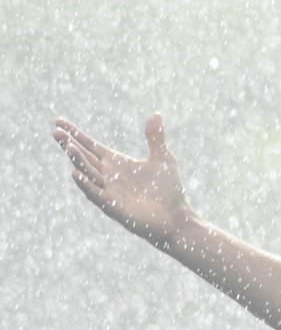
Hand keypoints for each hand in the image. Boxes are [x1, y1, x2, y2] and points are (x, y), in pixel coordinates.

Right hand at [53, 113, 192, 245]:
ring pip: (88, 174)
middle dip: (70, 145)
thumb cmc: (168, 189)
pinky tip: (76, 173)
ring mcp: (109, 191)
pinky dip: (86, 185)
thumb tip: (156, 114)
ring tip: (68, 146)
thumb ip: (155, 138)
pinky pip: (96, 194)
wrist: (176, 216)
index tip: (58, 121)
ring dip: (78, 161)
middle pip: (85, 157)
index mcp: (116, 163)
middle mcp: (108, 176)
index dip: (75, 134)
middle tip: (56, 132)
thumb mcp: (163, 159)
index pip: (90, 145)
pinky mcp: (114, 207)